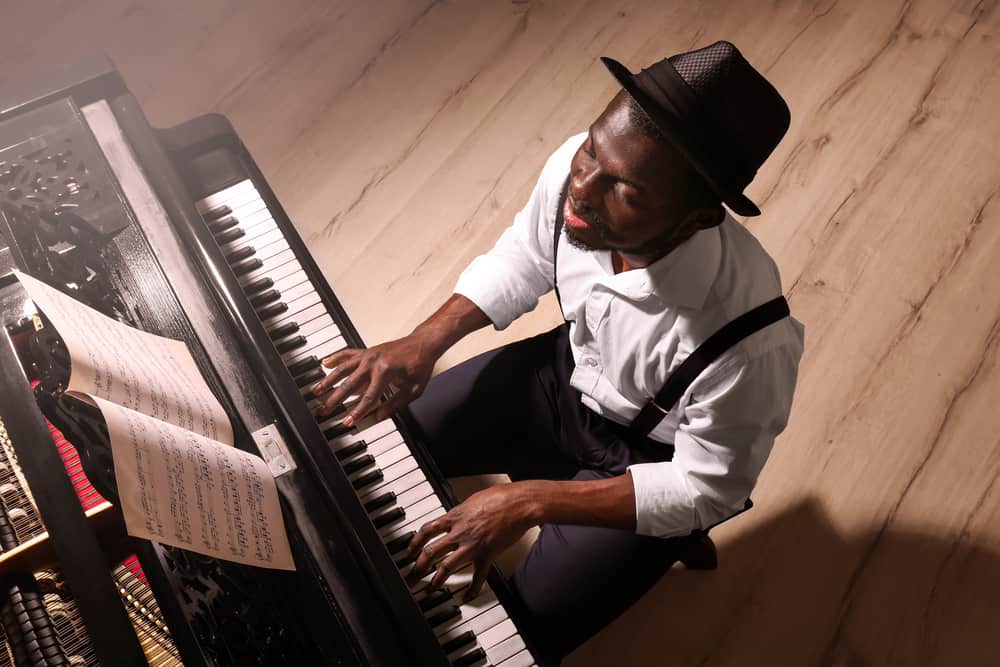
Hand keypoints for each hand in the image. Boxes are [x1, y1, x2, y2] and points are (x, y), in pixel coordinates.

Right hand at [312, 333, 437, 424]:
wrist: (423, 343)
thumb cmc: (420, 365)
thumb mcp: (413, 390)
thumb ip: (395, 404)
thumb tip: (379, 416)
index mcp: (386, 372)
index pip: (368, 397)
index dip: (357, 412)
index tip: (347, 422)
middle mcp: (374, 362)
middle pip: (350, 384)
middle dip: (335, 399)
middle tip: (324, 410)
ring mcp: (368, 355)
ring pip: (343, 368)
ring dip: (329, 380)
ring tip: (317, 391)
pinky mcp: (367, 351)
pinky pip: (347, 353)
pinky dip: (335, 357)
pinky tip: (324, 363)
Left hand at [405, 483, 536, 601]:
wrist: (520, 504)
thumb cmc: (501, 497)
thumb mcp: (473, 499)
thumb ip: (461, 510)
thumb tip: (455, 514)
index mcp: (455, 516)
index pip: (427, 530)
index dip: (415, 543)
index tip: (410, 552)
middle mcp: (459, 532)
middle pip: (431, 552)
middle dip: (418, 566)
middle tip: (412, 575)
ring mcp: (472, 546)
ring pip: (446, 567)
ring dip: (436, 580)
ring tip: (431, 588)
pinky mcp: (487, 556)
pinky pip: (477, 577)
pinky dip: (472, 589)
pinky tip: (467, 596)